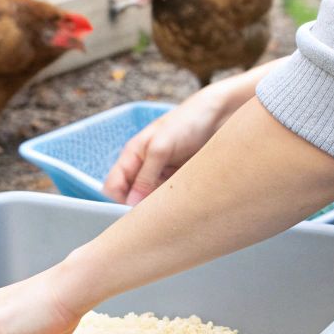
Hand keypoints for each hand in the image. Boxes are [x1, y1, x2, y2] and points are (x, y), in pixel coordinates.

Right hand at [103, 90, 229, 204]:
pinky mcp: (179, 182)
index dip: (118, 201)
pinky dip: (174, 206)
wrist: (220, 116)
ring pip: (151, 202)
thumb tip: (131, 203)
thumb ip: (145, 176)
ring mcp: (162, 177)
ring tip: (171, 211)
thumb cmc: (187, 122)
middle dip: (138, 210)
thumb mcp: (161, 147)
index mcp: (132, 156)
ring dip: (158, 209)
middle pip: (130, 199)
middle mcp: (144, 169)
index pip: (113, 187)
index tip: (134, 213)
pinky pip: (170, 200)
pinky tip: (183, 207)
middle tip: (154, 217)